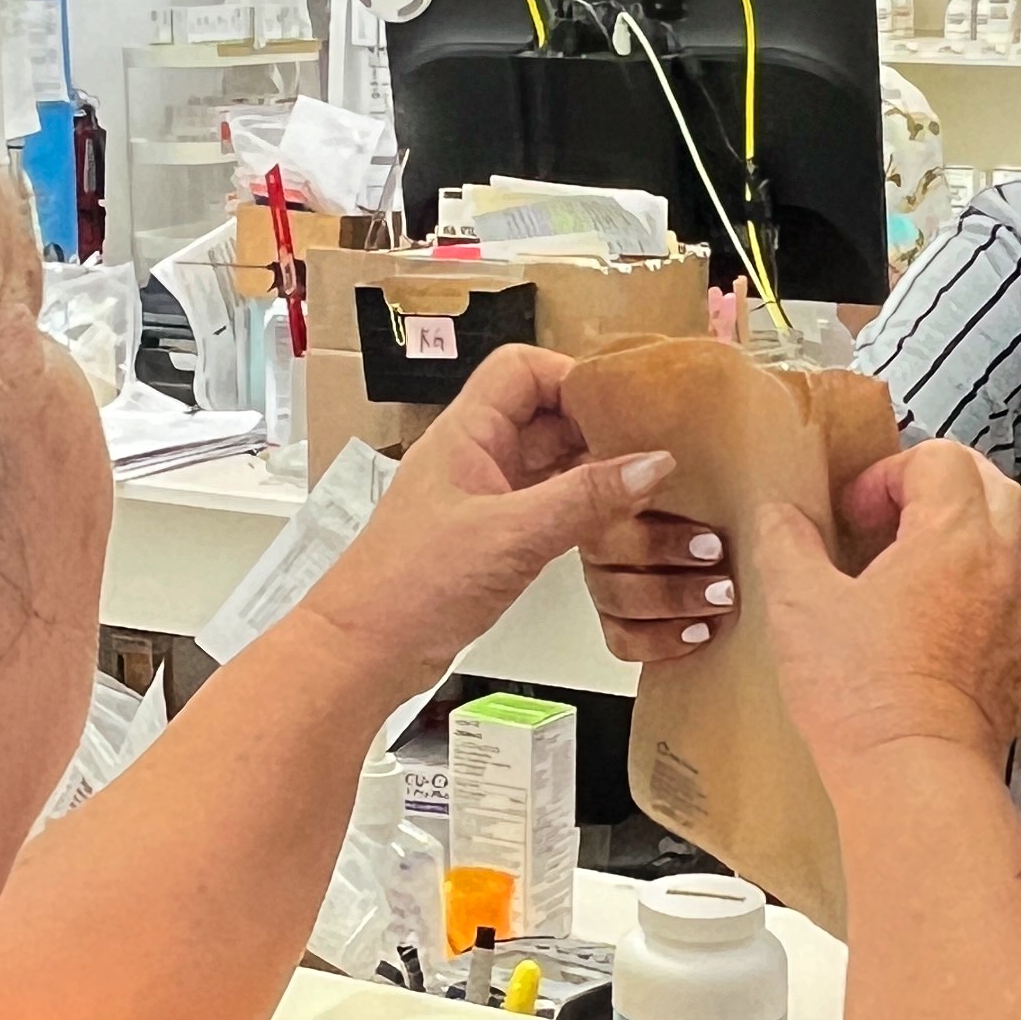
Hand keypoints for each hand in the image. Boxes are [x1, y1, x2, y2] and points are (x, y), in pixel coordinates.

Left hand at [301, 345, 678, 702]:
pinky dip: (580, 508)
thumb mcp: (511, 535)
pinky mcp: (491, 538)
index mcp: (466, 432)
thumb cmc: (413, 585)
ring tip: (650, 483)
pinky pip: (546, 505)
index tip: (625, 405)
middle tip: (653, 445)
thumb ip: (585, 499)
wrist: (364, 650)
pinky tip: (616, 524)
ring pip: (548, 462)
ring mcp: (483, 497)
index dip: (573, 376)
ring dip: (593, 469)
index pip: (523, 369)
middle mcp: (475, 456)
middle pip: (544, 413)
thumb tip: (655, 462)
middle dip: (595, 424)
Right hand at [755, 438, 1020, 781]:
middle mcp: (998, 570)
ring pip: (1003, 549)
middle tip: (889, 521)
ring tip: (898, 580)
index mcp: (952, 538)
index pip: (941, 459)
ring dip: (956, 545)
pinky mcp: (1016, 667)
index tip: (854, 513)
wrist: (916, 776)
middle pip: (992, 487)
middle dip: (940, 489)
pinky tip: (920, 636)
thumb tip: (781, 516)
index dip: (889, 473)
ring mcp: (1016, 621)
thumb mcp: (799, 606)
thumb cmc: (864, 695)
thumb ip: (787, 544)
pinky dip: (968, 600)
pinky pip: (1001, 608)